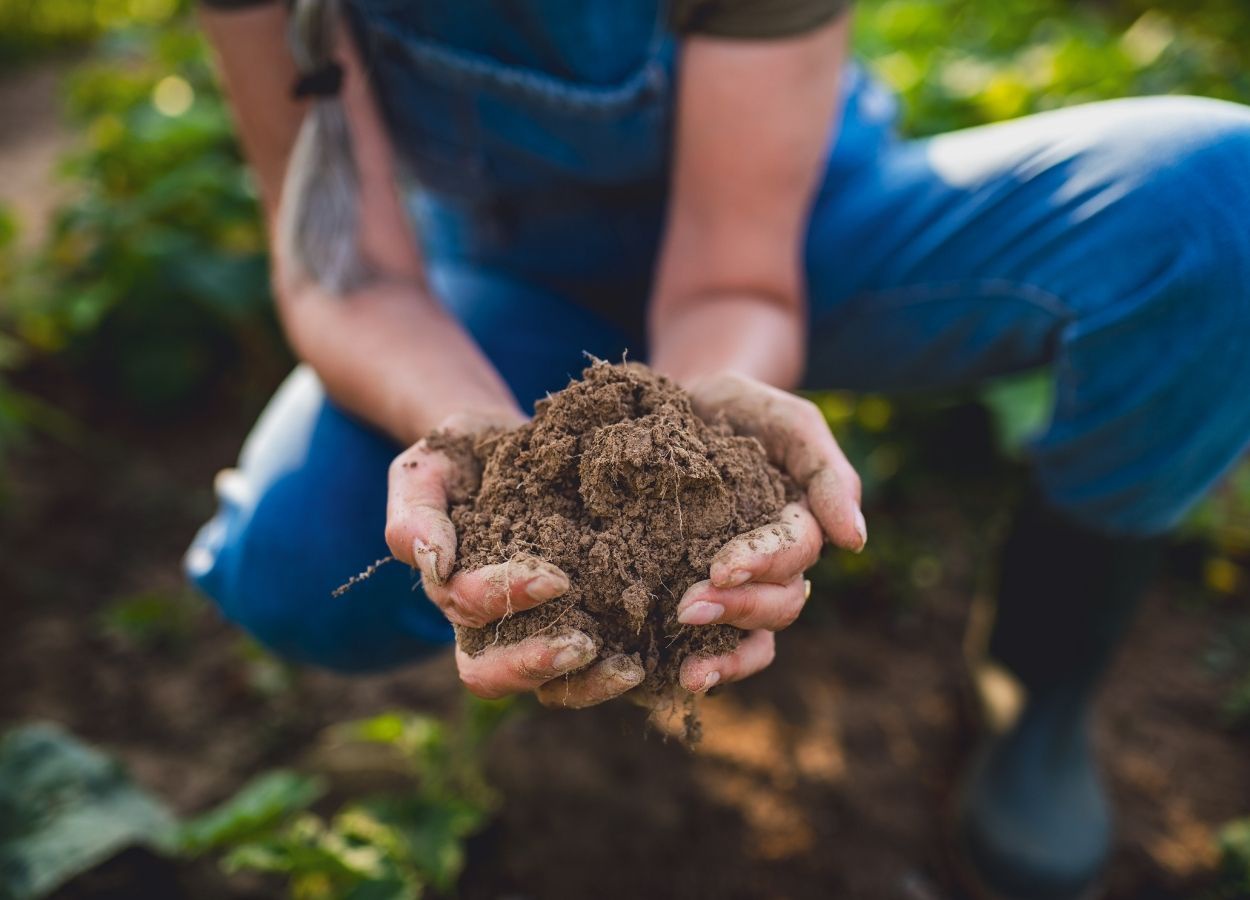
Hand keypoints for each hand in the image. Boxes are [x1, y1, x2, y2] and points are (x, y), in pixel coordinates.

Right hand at [384, 411, 645, 706]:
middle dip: (534, 663)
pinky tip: (649, 660)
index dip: (503, 598)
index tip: (554, 577)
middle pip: (490, 674)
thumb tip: (432, 561)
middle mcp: (487, 624)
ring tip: (628, 668)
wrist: (513, 440)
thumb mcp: (427, 469)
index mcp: (449, 587)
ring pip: (543, 688)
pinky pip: (587, 672)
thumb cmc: (464, 453)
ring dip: (582, 684)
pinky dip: (615, 674)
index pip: (465, 609)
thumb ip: (416, 512)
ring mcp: (532, 630)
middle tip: (583, 644)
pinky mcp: (579, 624)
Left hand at [674, 372, 865, 693]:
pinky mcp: (700, 600)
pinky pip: (716, 649)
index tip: (722, 567)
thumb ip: (825, 471)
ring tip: (689, 671)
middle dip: (739, 609)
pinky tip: (675, 680)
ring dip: (727, 655)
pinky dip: (705, 667)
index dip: (764, 563)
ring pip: (757, 639)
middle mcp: (778, 566)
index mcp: (801, 522)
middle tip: (688, 608)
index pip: (796, 552)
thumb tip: (857, 541)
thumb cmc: (737, 410)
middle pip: (781, 604)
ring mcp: (742, 588)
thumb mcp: (784, 420)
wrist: (675, 409)